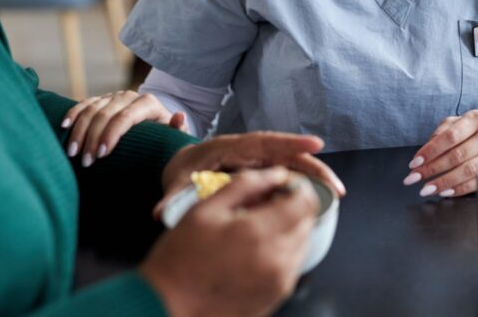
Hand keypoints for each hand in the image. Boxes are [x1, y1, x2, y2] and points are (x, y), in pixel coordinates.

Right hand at [61, 90, 186, 166]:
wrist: (156, 124)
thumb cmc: (164, 136)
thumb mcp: (173, 135)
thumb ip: (177, 129)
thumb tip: (179, 117)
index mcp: (148, 103)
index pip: (126, 117)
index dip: (112, 135)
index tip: (102, 155)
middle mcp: (129, 96)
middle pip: (106, 114)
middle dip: (93, 138)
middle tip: (86, 162)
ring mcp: (114, 96)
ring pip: (92, 109)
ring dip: (80, 131)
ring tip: (73, 153)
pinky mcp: (102, 99)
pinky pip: (84, 104)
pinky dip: (73, 114)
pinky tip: (64, 126)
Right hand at [140, 167, 317, 316]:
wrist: (170, 303)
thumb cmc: (181, 257)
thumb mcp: (206, 208)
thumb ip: (246, 184)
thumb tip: (278, 173)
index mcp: (259, 233)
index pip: (306, 202)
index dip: (298, 187)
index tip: (282, 185)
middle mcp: (276, 260)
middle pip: (307, 221)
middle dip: (292, 207)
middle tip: (264, 204)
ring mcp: (279, 282)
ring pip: (302, 242)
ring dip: (287, 228)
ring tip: (254, 227)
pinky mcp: (277, 295)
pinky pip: (292, 264)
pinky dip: (281, 250)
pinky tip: (253, 248)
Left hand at [158, 132, 345, 216]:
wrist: (181, 166)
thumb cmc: (181, 171)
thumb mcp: (175, 182)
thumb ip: (171, 195)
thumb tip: (159, 212)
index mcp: (230, 147)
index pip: (263, 142)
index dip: (289, 143)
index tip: (313, 145)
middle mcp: (249, 151)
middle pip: (285, 153)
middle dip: (312, 165)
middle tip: (335, 185)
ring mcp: (258, 160)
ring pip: (291, 164)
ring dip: (314, 176)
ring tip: (336, 194)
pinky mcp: (263, 171)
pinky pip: (287, 174)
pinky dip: (305, 184)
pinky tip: (322, 200)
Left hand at [402, 110, 477, 197]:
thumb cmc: (475, 129)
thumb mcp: (459, 123)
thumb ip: (441, 133)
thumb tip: (424, 152)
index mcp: (475, 120)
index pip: (449, 137)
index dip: (430, 151)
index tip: (414, 163)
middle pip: (456, 156)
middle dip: (432, 169)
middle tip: (413, 178)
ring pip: (467, 171)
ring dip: (443, 182)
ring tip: (426, 189)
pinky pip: (477, 182)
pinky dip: (459, 189)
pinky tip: (444, 192)